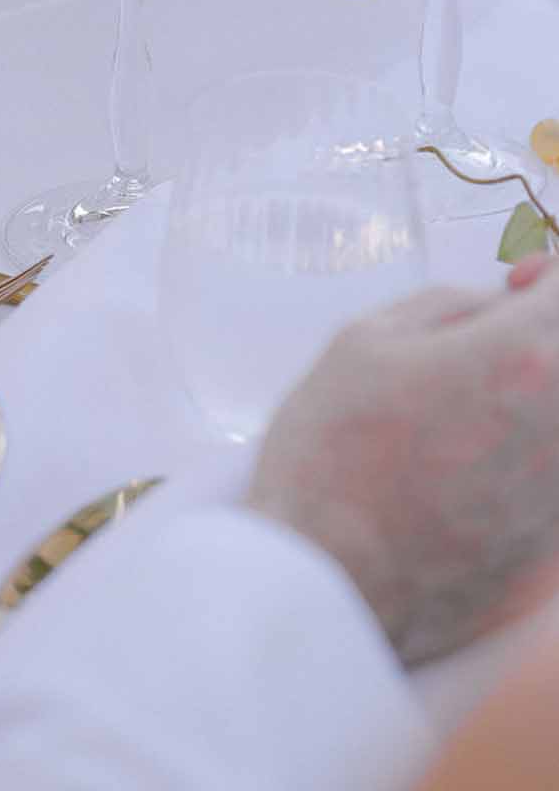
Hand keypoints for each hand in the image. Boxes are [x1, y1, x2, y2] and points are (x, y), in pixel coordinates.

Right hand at [248, 268, 558, 665]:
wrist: (327, 585)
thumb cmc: (333, 457)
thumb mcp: (364, 340)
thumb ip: (448, 305)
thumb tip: (499, 303)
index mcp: (521, 357)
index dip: (545, 278)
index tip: (523, 282)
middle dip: (540, 340)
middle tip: (499, 338)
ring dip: (534, 401)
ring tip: (473, 409)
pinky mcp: (555, 549)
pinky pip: (552, 477)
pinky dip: (529, 459)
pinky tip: (471, 468)